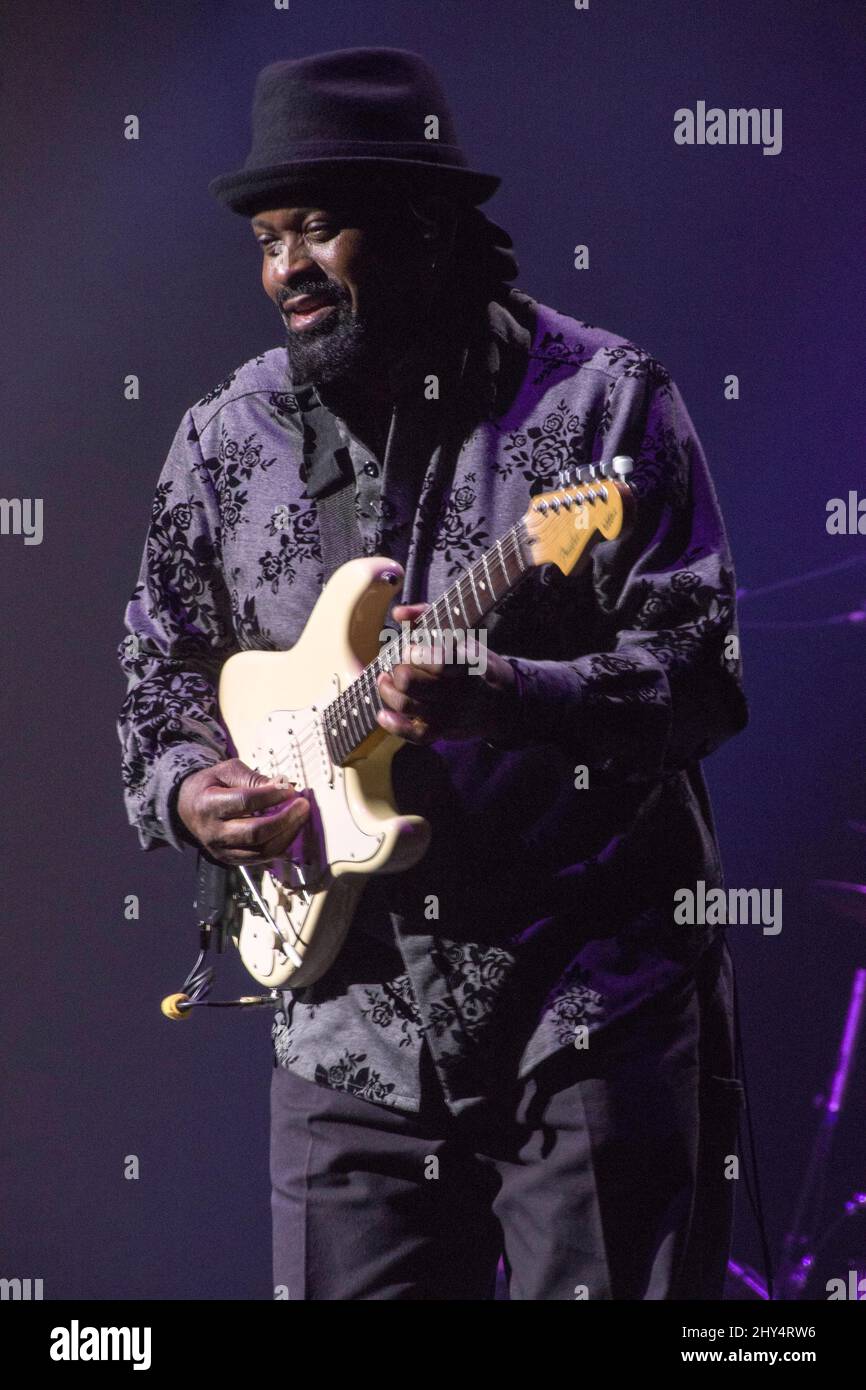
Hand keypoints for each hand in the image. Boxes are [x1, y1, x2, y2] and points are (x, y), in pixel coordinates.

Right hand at [175, 757, 309, 866]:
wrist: (188, 807)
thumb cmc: (211, 785)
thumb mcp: (227, 771)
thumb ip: (253, 778)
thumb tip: (282, 786)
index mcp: (208, 805)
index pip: (244, 803)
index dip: (271, 796)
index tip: (289, 789)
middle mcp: (213, 832)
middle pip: (255, 832)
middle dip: (285, 819)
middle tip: (302, 805)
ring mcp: (221, 850)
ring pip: (261, 850)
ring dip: (287, 834)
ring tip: (300, 817)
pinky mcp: (231, 860)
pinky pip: (261, 859)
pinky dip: (280, 846)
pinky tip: (290, 831)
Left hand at [375, 603, 518, 745]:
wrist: (505, 703)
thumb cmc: (477, 663)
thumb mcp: (463, 635)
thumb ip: (427, 616)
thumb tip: (398, 612)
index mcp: (469, 663)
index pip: (440, 661)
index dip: (416, 654)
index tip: (409, 649)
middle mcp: (460, 690)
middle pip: (414, 684)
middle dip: (398, 672)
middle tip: (397, 666)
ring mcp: (451, 713)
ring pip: (408, 706)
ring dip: (388, 691)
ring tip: (385, 680)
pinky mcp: (445, 732)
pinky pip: (415, 734)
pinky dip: (394, 725)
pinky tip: (382, 714)